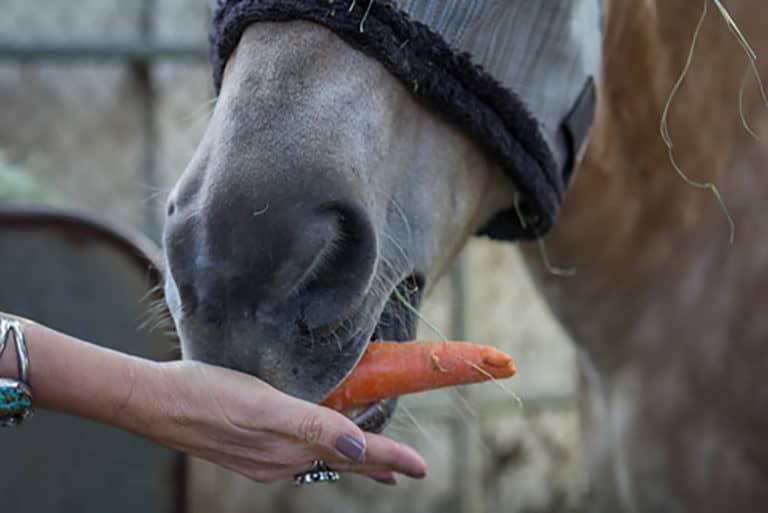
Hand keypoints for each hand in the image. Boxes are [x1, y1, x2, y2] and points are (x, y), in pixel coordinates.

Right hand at [146, 360, 427, 484]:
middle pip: (340, 463)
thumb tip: (358, 449)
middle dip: (375, 465)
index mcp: (290, 449)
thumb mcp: (265, 407)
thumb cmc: (208, 396)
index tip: (422, 468)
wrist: (155, 403)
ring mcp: (261, 457)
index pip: (354, 455)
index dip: (391, 459)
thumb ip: (313, 427)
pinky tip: (314, 441)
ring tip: (369, 460)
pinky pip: (296, 452)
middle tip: (403, 471)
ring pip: (318, 458)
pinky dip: (318, 448)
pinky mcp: (245, 447)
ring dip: (348, 459)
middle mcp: (280, 460)